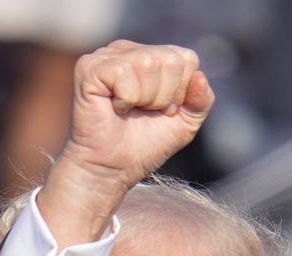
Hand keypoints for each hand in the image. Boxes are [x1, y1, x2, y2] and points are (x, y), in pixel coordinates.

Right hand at [39, 40, 214, 247]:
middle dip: (164, 96)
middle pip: (171, 60)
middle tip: (144, 112)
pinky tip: (114, 108)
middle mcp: (127, 50)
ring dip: (145, 98)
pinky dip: (126, 99)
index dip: (181, 92)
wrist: (111, 170)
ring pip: (148, 63)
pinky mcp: (90, 68)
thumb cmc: (144, 145)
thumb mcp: (185, 123)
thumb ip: (201, 100)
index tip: (162, 111)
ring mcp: (106, 57)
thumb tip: (200, 76)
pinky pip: (123, 73)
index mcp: (150, 55)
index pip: (186, 58)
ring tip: (129, 111)